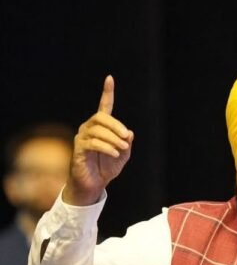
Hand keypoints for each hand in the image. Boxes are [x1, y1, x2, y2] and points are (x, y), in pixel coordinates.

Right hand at [63, 75, 133, 205]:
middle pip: (101, 117)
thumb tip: (129, 132)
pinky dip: (106, 148)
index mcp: (101, 128)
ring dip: (113, 139)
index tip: (109, 78)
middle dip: (115, 125)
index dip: (107, 92)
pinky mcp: (78, 149)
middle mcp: (89, 128)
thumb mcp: (124, 155)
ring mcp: (82, 138)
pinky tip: (115, 154)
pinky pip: (92, 143)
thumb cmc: (107, 168)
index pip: (104, 106)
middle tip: (125, 138)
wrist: (94, 185)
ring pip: (97, 130)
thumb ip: (127, 143)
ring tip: (122, 149)